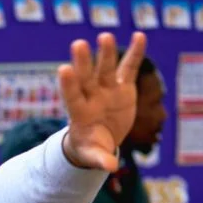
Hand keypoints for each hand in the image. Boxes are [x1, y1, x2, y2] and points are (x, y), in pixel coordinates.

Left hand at [59, 31, 147, 171]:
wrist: (101, 138)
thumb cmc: (91, 148)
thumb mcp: (93, 155)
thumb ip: (99, 158)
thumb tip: (109, 167)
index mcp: (80, 113)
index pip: (72, 96)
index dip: (68, 84)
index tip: (63, 69)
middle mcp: (91, 96)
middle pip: (86, 78)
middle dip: (83, 63)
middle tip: (79, 44)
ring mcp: (106, 89)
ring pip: (105, 69)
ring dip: (105, 53)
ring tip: (105, 36)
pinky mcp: (123, 87)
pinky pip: (129, 68)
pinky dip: (135, 53)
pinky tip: (139, 35)